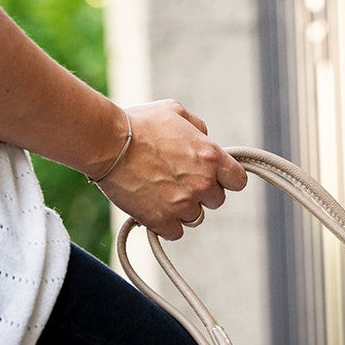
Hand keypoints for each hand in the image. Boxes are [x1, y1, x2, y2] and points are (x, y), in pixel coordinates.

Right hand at [95, 100, 247, 238]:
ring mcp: (183, 204)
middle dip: (202, 193)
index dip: (226, 179)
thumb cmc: (138, 124)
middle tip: (179, 181)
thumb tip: (205, 138)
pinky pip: (175, 232)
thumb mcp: (176, 112)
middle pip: (217, 200)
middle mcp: (203, 183)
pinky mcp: (161, 220)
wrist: (105, 142)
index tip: (214, 177)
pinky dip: (165, 224)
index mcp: (212, 156)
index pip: (238, 180)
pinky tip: (153, 209)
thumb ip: (198, 128)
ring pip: (196, 217)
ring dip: (183, 209)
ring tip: (161, 193)